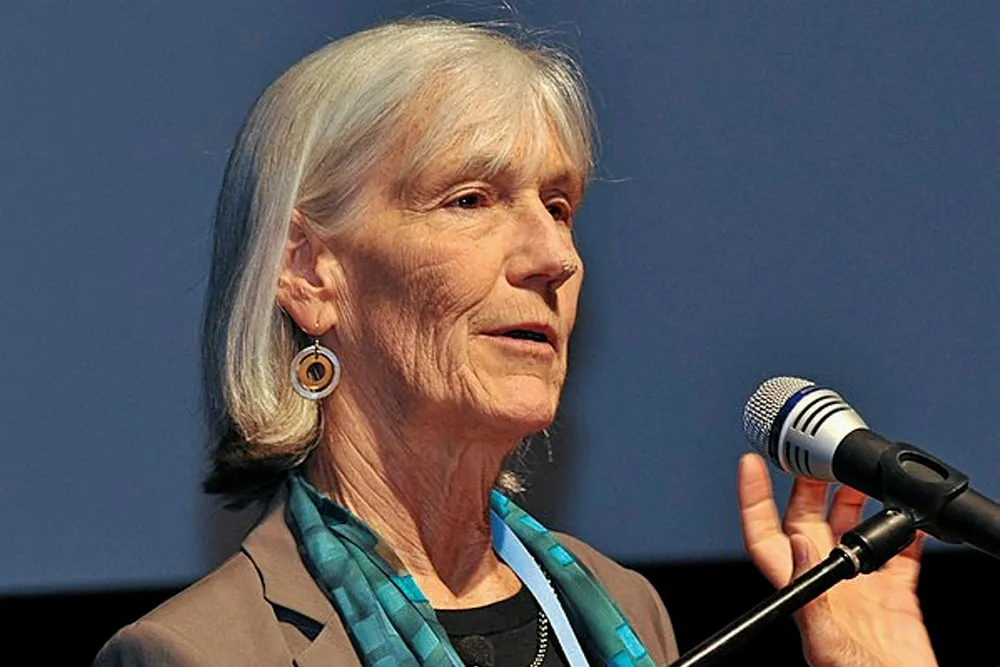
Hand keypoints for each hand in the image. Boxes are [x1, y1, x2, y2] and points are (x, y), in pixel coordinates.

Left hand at [738, 452, 937, 666]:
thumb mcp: (824, 641)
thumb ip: (810, 595)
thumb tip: (799, 544)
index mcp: (800, 591)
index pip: (764, 534)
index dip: (753, 500)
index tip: (750, 465)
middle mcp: (827, 583)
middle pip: (806, 521)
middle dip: (808, 487)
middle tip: (815, 457)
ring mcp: (859, 588)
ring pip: (850, 531)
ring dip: (854, 502)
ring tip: (860, 477)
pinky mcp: (894, 597)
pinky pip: (898, 556)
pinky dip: (904, 535)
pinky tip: (909, 520)